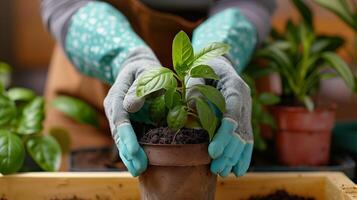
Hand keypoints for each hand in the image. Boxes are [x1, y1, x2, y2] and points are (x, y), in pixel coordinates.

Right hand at [104, 47, 160, 175]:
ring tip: (138, 170)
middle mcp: (114, 107)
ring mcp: (117, 115)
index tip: (133, 151)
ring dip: (128, 155)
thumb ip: (139, 87)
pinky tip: (137, 163)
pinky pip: (126, 137)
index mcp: (116, 95)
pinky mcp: (124, 120)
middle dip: (128, 151)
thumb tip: (131, 106)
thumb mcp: (145, 71)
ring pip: (120, 138)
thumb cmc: (144, 68)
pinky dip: (130, 150)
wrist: (136, 66)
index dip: (126, 136)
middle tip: (139, 168)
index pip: (120, 118)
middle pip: (118, 132)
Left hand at [188, 56, 252, 176]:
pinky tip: (237, 170)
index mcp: (235, 85)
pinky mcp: (244, 118)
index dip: (224, 134)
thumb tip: (190, 114)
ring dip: (235, 156)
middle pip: (241, 129)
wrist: (218, 64)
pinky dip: (243, 155)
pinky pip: (246, 138)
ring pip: (245, 137)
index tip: (212, 151)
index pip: (232, 113)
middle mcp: (245, 99)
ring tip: (223, 173)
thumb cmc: (203, 67)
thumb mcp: (196, 74)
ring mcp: (246, 109)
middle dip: (229, 151)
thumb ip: (194, 92)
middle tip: (216, 169)